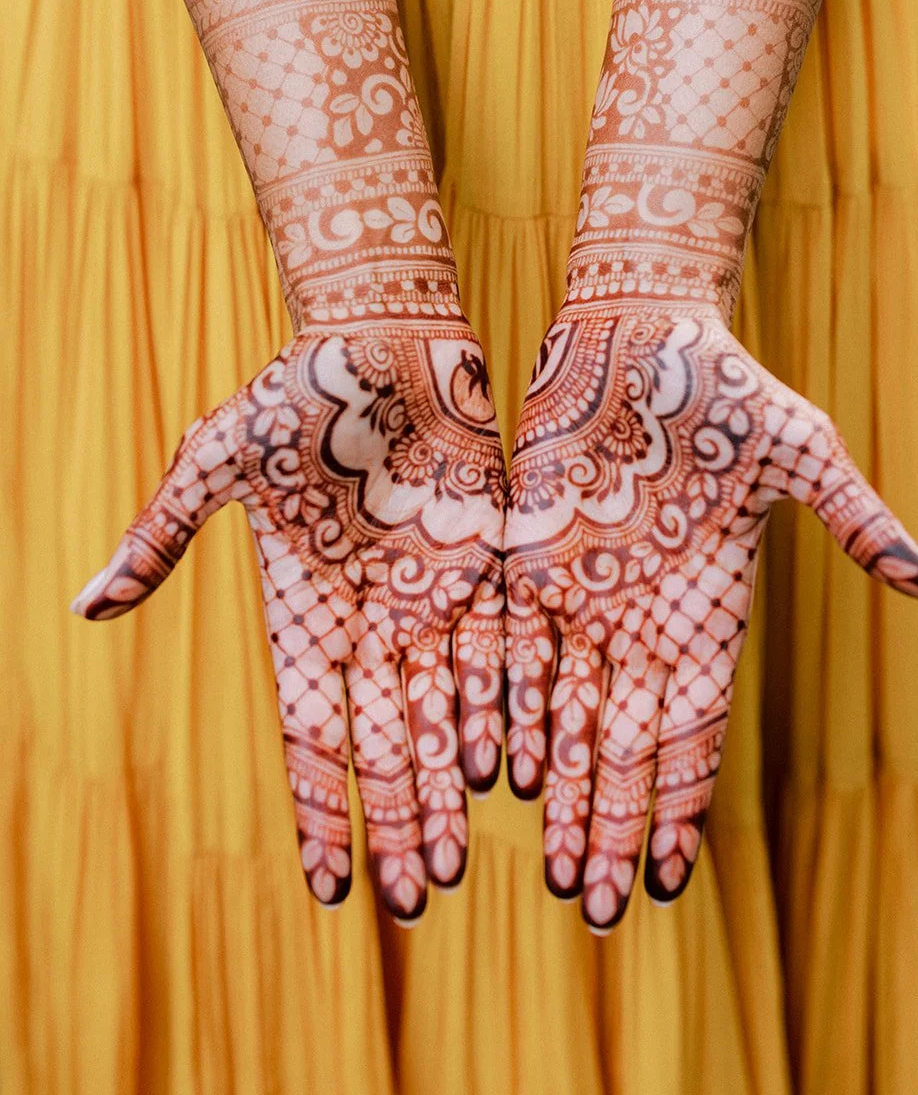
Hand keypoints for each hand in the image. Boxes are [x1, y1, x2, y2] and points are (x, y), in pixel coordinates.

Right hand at [73, 322, 505, 921]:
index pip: (314, 736)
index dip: (322, 810)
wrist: (384, 336)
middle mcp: (371, 620)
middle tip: (413, 899)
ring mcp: (432, 597)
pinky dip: (505, 711)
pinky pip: (500, 652)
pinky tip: (515, 771)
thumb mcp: (218, 460)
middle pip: (385, 743)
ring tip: (456, 861)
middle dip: (396, 822)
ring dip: (449, 787)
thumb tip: (84, 605)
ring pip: (446, 713)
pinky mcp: (487, 564)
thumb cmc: (293, 392)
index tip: (332, 889)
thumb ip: (164, 534)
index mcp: (304, 611)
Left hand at [504, 305, 917, 931]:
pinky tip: (494, 771)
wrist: (638, 327)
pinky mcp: (523, 554)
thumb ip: (854, 521)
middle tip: (599, 911)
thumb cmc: (728, 385)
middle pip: (622, 743)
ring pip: (562, 711)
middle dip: (611, 825)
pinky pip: (507, 647)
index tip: (667, 879)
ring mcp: (579, 589)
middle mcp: (639, 616)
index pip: (691, 731)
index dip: (678, 804)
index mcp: (707, 608)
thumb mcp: (800, 453)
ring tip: (551, 869)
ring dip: (558, 790)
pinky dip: (503, 708)